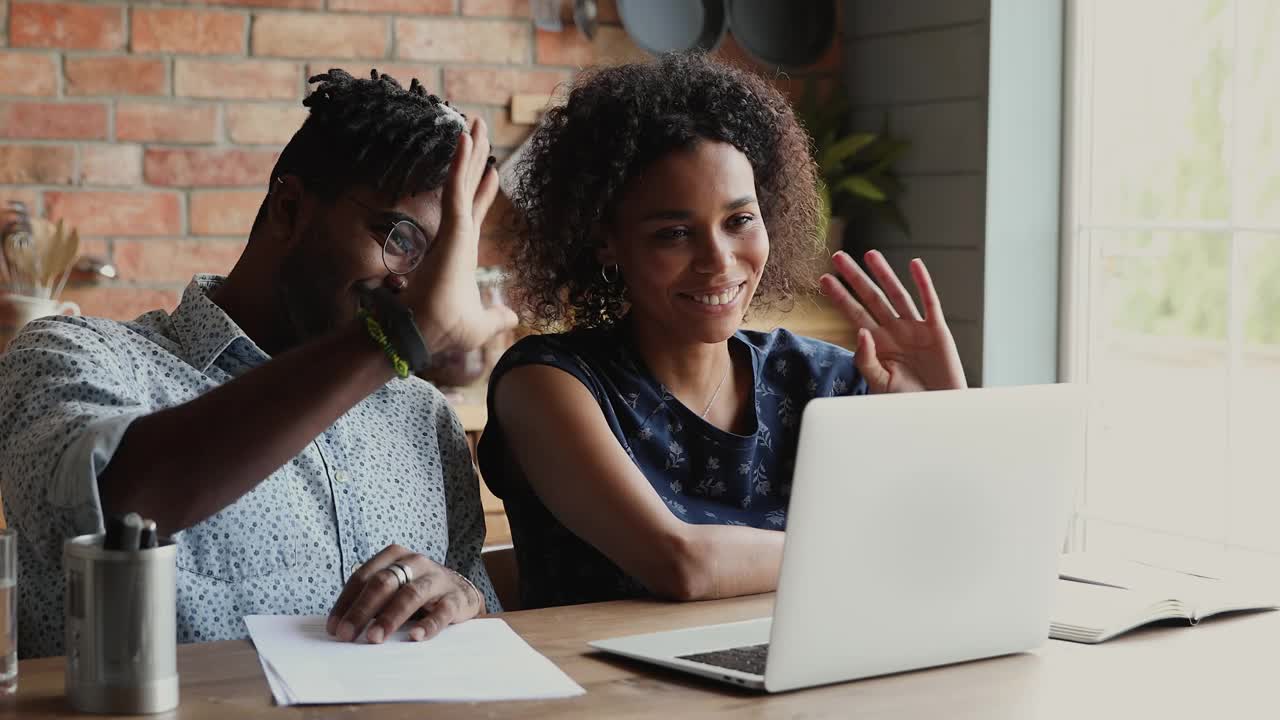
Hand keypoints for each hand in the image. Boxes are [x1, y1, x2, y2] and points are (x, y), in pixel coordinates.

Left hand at [326, 544, 483, 643]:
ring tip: (375, 638)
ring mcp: (437, 578)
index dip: (346, 602)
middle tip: (347, 635)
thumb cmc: (417, 592)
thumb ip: (371, 601)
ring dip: (390, 617)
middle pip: (384, 583)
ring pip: (410, 594)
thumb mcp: (394, 588)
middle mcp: (415, 562)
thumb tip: (340, 627)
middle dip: (362, 610)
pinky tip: (415, 637)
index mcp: (394, 556)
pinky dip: (427, 625)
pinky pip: (441, 612)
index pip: (363, 576)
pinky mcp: (455, 598)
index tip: (334, 628)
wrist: (462, 594)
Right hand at [402, 116, 517, 354]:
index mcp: (463, 250)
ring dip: (469, 150)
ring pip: (463, 180)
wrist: (428, 333)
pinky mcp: (452, 227)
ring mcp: (454, 228)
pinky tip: (465, 137)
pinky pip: (456, 187)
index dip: (483, 189)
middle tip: (478, 128)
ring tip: (474, 121)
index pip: (474, 210)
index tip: (491, 169)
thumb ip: (498, 317)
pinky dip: (461, 162)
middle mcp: (457, 234)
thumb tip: (514, 316)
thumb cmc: (447, 329)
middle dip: (474, 158)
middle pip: (468, 186)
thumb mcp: (482, 323)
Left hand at [820, 250, 966, 392]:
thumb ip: (866, 359)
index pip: (854, 314)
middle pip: (871, 298)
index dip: (840, 297)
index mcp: (877, 344)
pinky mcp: (937, 331)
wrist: (937, 411)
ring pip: (896, 294)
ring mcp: (915, 329)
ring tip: (870, 254)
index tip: (823, 279)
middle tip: (838, 257)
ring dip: (884, 274)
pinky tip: (914, 265)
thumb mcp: (879, 383)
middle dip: (855, 278)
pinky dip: (923, 283)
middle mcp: (894, 331)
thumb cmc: (906, 402)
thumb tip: (861, 332)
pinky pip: (930, 302)